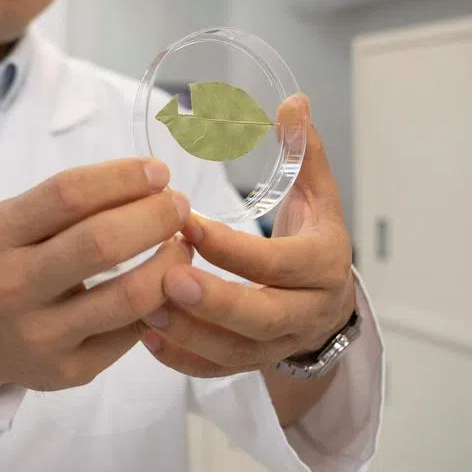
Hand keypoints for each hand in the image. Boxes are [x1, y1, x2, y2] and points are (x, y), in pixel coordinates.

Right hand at [0, 158, 193, 396]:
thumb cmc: (10, 264)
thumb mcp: (14, 224)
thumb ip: (70, 203)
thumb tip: (151, 180)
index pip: (68, 195)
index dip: (122, 178)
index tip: (159, 172)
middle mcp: (12, 287)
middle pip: (101, 243)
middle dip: (155, 217)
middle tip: (179, 206)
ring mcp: (39, 335)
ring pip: (128, 296)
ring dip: (171, 264)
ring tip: (183, 246)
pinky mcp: (68, 370)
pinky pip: (132, 332)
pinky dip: (159, 303)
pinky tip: (165, 286)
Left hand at [139, 94, 356, 376]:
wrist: (328, 305)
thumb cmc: (312, 239)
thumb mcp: (317, 195)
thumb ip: (303, 151)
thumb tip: (295, 100)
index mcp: (322, 265)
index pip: (279, 264)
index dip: (233, 248)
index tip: (187, 224)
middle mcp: (306, 312)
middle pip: (262, 317)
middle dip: (213, 301)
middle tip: (165, 278)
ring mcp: (279, 345)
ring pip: (235, 352)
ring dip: (188, 332)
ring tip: (143, 304)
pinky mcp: (253, 364)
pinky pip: (217, 370)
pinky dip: (182, 358)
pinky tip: (145, 332)